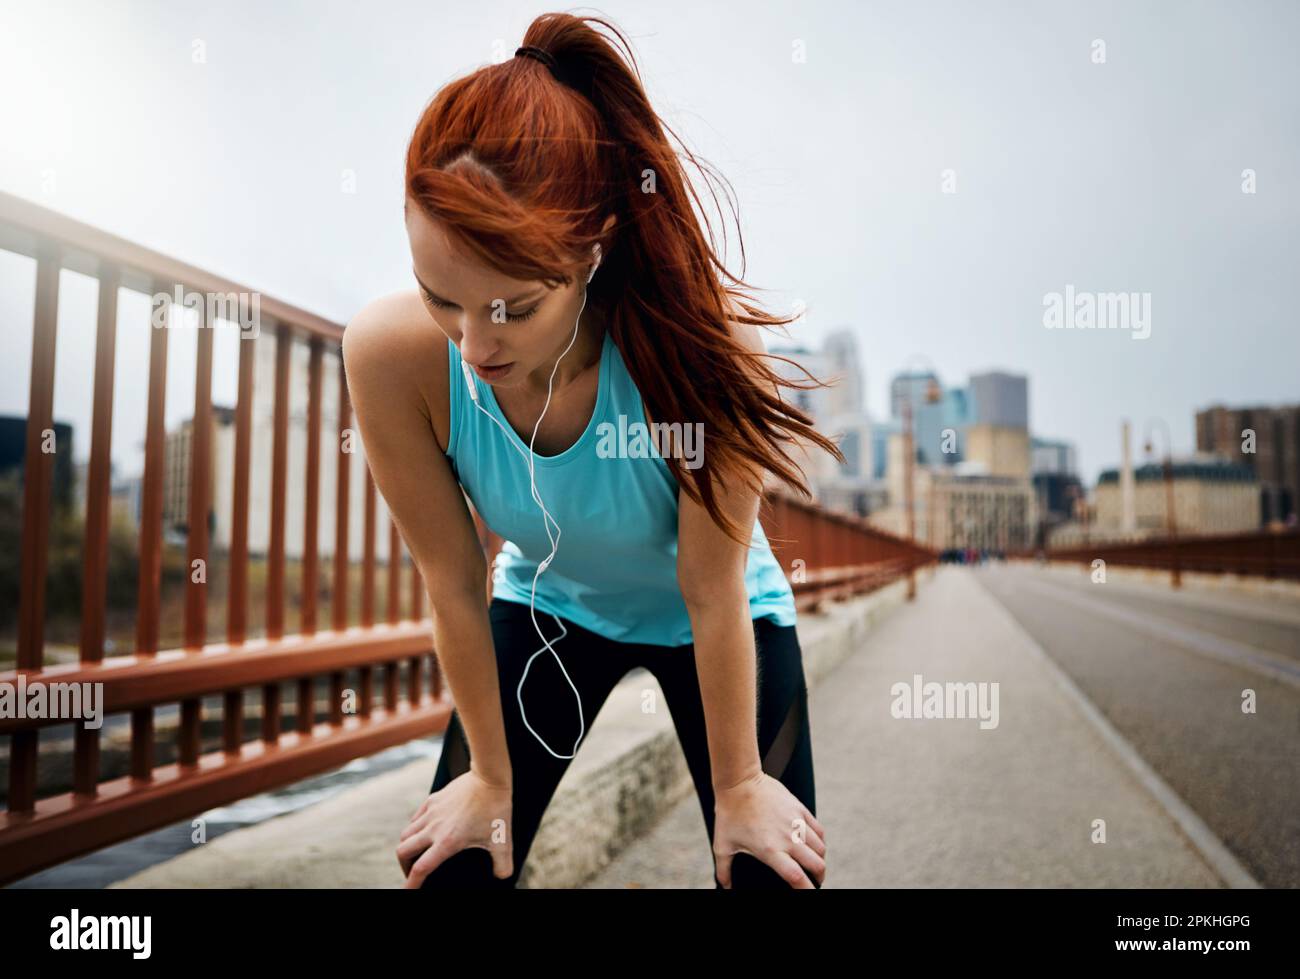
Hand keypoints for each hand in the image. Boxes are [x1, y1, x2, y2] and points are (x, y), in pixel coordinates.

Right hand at [397, 769, 513, 887]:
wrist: (489, 777)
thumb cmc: (496, 809)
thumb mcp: (502, 840)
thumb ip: (502, 864)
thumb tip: (502, 878)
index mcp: (448, 841)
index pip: (421, 868)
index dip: (411, 884)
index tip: (408, 892)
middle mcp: (434, 828)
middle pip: (404, 852)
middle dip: (404, 867)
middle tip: (412, 874)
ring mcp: (431, 813)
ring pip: (406, 834)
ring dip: (406, 848)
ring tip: (414, 855)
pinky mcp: (433, 800)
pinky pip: (414, 819)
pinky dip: (413, 830)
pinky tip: (422, 832)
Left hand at [712, 769, 825, 888]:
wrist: (739, 781)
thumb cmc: (729, 814)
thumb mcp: (722, 845)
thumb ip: (723, 870)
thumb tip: (724, 887)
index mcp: (770, 850)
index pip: (796, 877)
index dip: (807, 890)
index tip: (809, 893)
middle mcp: (787, 838)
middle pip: (816, 865)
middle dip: (819, 877)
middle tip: (815, 881)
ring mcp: (796, 822)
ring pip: (820, 848)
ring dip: (820, 860)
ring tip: (815, 864)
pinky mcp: (799, 808)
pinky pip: (818, 829)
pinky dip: (820, 841)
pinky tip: (814, 845)